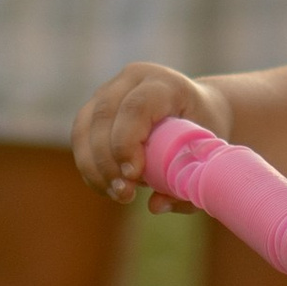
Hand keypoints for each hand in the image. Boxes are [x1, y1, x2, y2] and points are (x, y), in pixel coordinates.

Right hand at [72, 63, 227, 204]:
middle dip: (107, 161)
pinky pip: (79, 138)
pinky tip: (107, 187)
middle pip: (104, 116)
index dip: (127, 142)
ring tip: (118, 194)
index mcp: (166, 84)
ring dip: (94, 168)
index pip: (136, 107)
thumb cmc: (204, 135)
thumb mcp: (206, 156)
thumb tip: (155, 206)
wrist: (197, 112)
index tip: (133, 176)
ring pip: (84, 127)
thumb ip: (187, 182)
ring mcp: (109, 90)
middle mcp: (133, 79)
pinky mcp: (94, 107)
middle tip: (125, 194)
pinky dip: (89, 167)